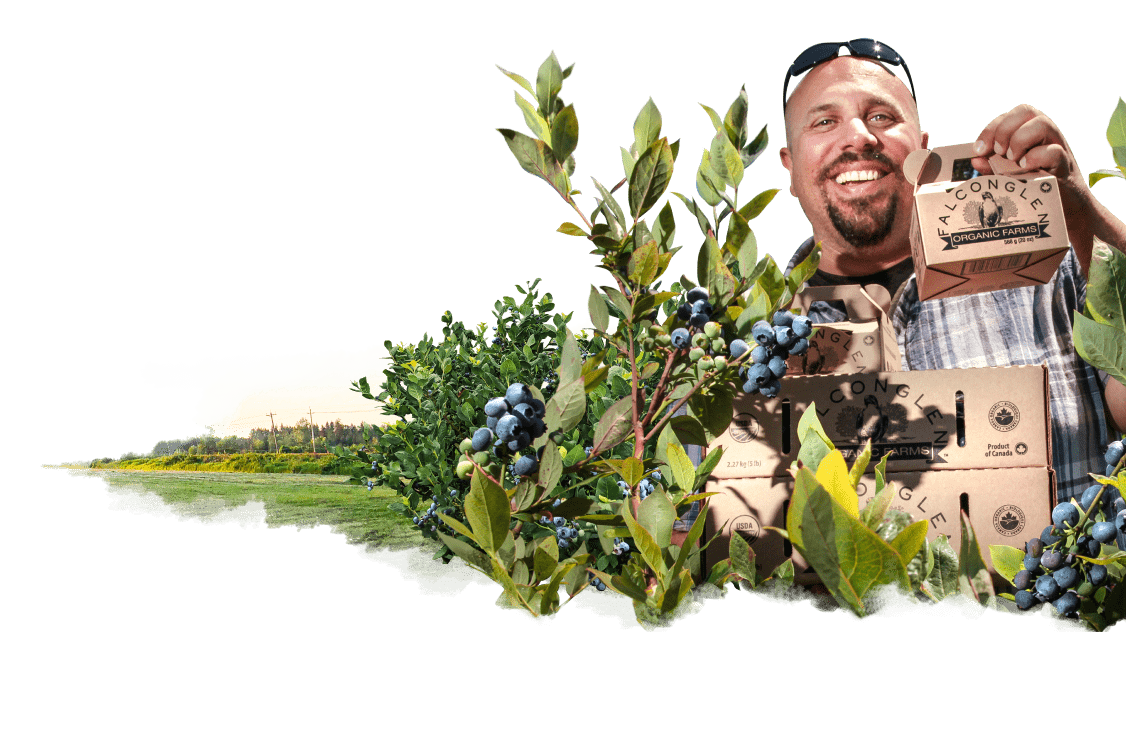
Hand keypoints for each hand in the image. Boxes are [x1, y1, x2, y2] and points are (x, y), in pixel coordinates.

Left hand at [968, 103, 1125, 277]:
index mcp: (1029, 133)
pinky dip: (1035, 158)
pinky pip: (1053, 152)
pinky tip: (1024, 169)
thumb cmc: (1033, 187)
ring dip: (1019, 140)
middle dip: (1004, 129)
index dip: (992, 127)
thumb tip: (975, 159)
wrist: (1064, 208)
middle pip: (1026, 111)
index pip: (1012, 115)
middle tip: (997, 152)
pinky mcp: (1064, 166)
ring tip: (1012, 160)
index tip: (979, 150)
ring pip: (1042, 124)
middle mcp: (1045, 135)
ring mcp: (1057, 148)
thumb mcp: (1009, 175)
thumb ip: (992, 166)